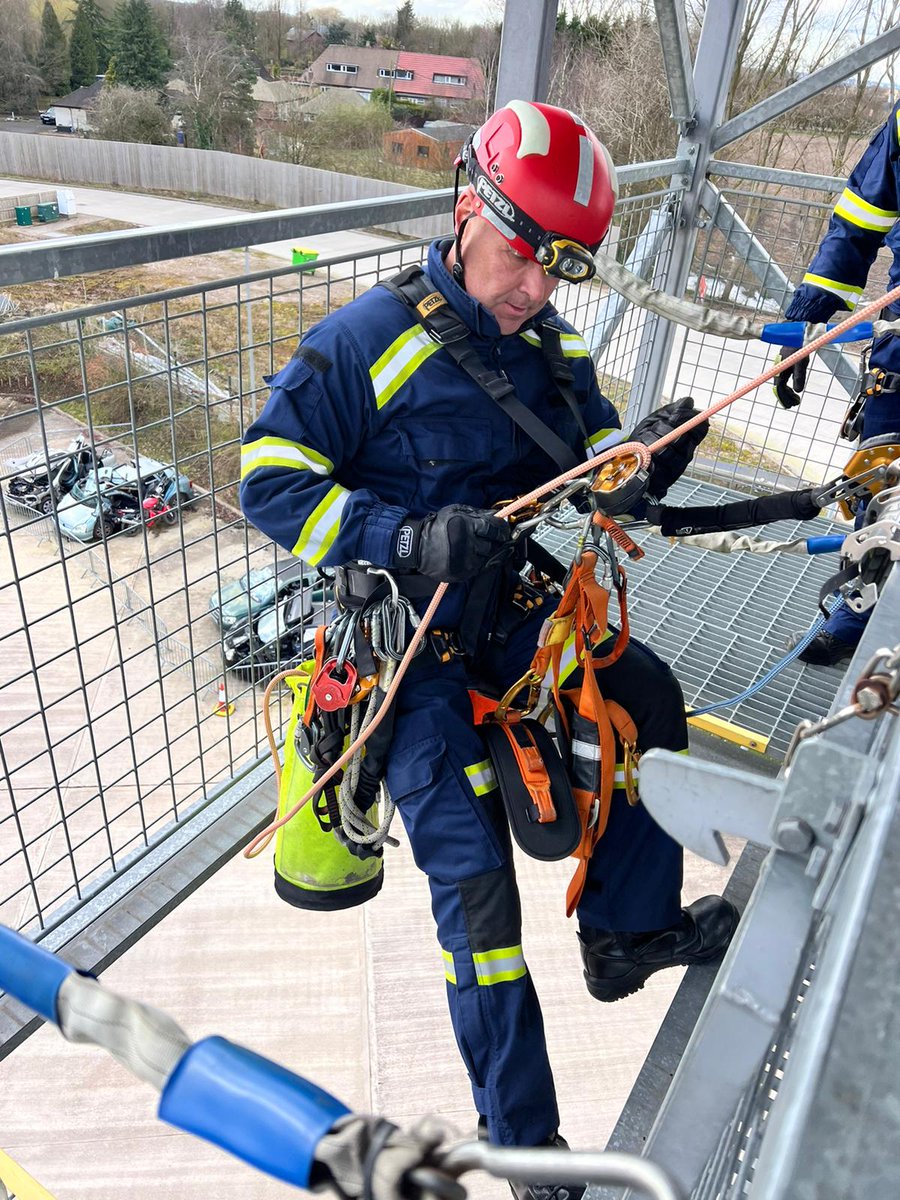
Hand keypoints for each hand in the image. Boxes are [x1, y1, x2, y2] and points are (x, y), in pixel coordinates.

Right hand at [393, 504, 511, 581]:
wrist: (418, 547)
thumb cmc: (436, 527)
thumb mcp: (455, 511)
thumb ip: (477, 513)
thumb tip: (496, 516)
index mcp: (466, 527)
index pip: (494, 529)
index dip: (502, 528)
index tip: (504, 528)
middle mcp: (467, 545)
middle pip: (495, 545)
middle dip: (500, 541)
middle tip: (500, 538)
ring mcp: (465, 561)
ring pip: (490, 558)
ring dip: (492, 552)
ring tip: (488, 546)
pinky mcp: (462, 574)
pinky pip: (481, 569)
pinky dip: (484, 562)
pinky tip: (480, 556)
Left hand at [627, 396, 708, 500]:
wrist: (631, 459)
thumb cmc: (645, 438)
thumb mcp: (657, 419)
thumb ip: (672, 411)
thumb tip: (688, 401)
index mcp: (688, 437)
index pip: (700, 429)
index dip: (687, 419)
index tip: (673, 415)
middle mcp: (686, 452)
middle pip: (684, 438)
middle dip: (666, 428)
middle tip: (654, 426)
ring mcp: (678, 466)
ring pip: (670, 451)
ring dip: (654, 441)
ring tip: (644, 440)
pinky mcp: (667, 479)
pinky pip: (659, 466)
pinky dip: (648, 457)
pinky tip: (644, 454)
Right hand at [773, 348, 806, 408]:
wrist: (798, 336)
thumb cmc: (799, 348)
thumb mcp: (801, 362)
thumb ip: (799, 376)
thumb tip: (798, 391)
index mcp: (780, 371)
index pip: (779, 389)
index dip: (784, 398)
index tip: (791, 405)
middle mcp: (778, 371)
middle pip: (779, 389)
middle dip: (786, 398)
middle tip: (795, 404)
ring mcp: (780, 369)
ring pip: (781, 385)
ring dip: (787, 393)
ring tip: (796, 399)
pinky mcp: (784, 366)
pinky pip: (783, 380)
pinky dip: (788, 386)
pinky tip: (794, 388)